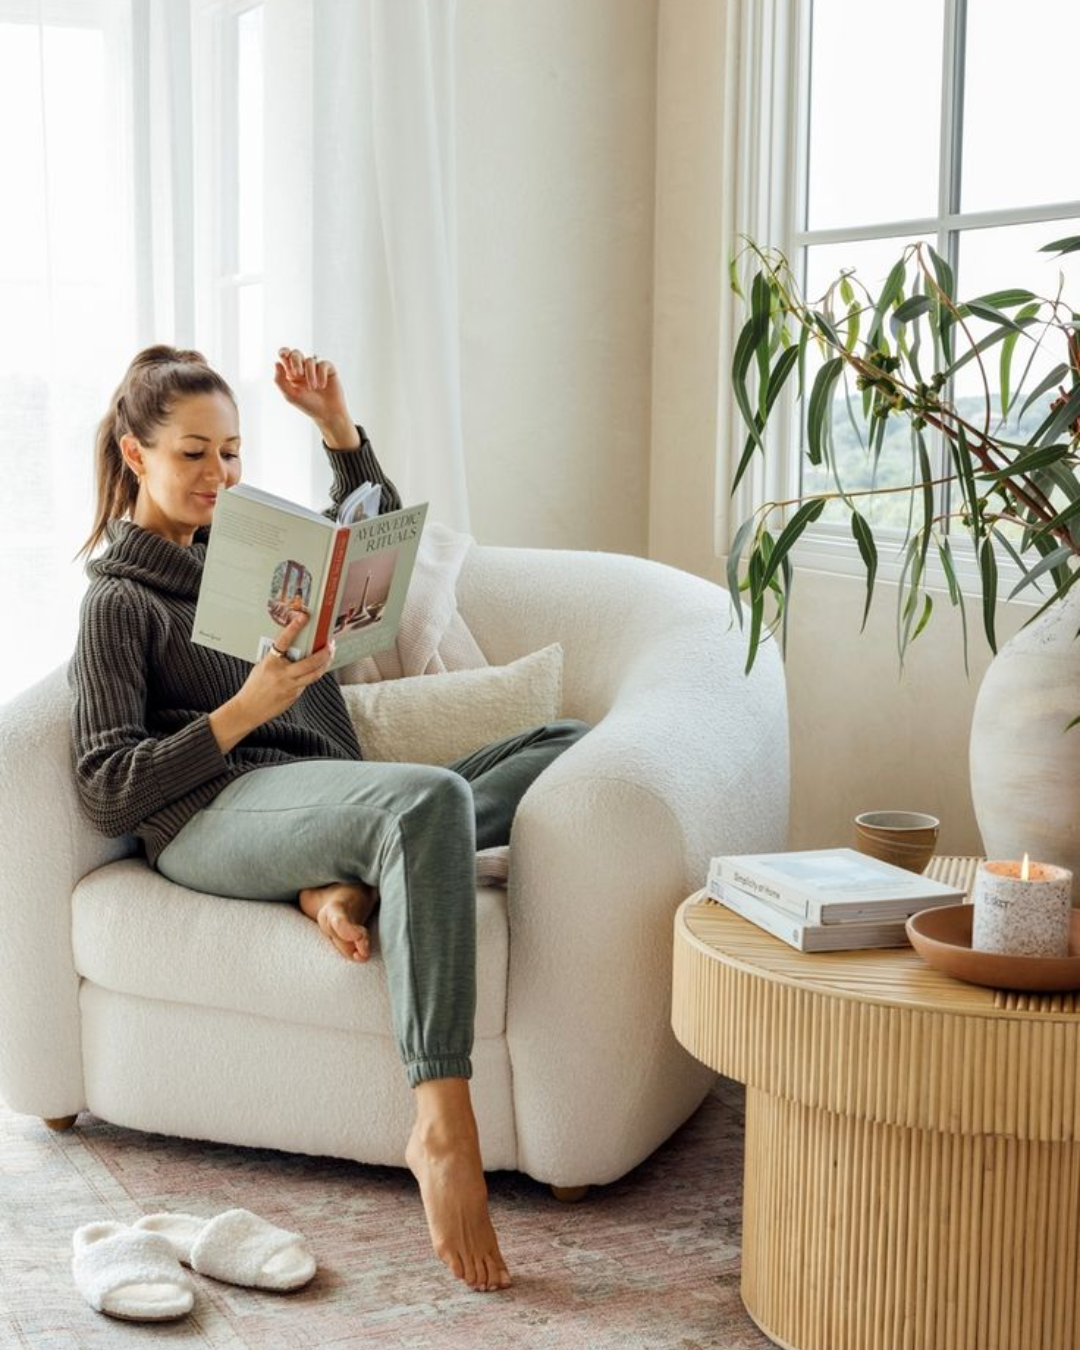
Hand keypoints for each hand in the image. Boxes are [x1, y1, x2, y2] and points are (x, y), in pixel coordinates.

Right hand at [209, 611, 335, 751]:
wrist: (248, 709)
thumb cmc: (254, 686)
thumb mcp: (261, 666)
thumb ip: (276, 658)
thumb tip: (293, 648)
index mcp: (270, 663)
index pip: (283, 641)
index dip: (294, 628)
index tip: (303, 617)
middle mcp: (282, 674)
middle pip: (310, 662)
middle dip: (324, 653)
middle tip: (331, 644)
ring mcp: (290, 687)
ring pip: (314, 674)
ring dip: (325, 664)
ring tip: (329, 655)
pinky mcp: (294, 696)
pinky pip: (307, 683)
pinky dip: (312, 674)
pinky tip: (314, 669)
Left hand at [273, 346, 358, 448]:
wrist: (327, 414)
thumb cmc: (308, 405)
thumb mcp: (290, 395)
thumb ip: (280, 380)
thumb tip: (277, 363)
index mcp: (292, 373)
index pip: (285, 357)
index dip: (284, 352)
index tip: (284, 355)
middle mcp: (303, 369)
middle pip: (296, 354)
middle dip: (295, 361)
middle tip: (297, 373)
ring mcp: (316, 368)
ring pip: (310, 360)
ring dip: (310, 375)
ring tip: (313, 388)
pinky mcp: (328, 370)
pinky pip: (323, 364)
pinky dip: (321, 375)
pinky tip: (322, 386)